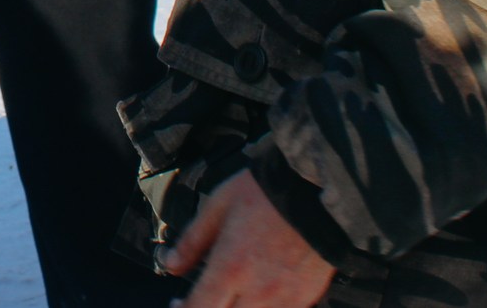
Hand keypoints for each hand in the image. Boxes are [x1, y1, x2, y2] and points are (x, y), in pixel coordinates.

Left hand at [166, 170, 336, 307]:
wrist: (317, 190)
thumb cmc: (267, 193)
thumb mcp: (219, 205)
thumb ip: (192, 240)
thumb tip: (169, 263)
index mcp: (231, 267)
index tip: (179, 303)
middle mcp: (257, 291)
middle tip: (204, 299)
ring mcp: (284, 299)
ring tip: (231, 297)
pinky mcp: (306, 298)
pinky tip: (258, 296)